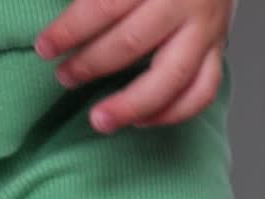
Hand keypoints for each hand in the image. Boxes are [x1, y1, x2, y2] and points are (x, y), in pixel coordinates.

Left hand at [36, 0, 236, 132]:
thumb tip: (63, 17)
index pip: (106, 5)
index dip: (71, 29)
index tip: (45, 47)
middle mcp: (187, 1)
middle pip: (133, 43)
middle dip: (91, 65)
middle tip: (64, 77)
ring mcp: (208, 29)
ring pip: (171, 78)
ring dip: (131, 105)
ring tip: (98, 120)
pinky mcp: (220, 50)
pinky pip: (201, 92)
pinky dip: (171, 113)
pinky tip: (140, 120)